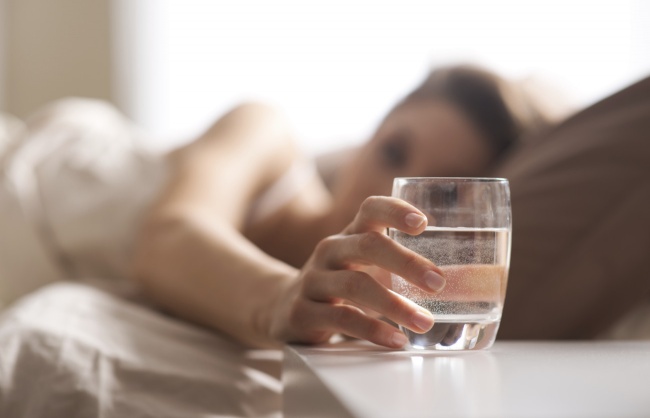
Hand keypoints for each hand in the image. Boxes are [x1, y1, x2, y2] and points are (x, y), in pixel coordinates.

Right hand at [268, 196, 445, 347]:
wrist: (282, 306)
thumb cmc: (340, 285)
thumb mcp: (362, 266)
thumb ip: (402, 266)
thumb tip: (469, 280)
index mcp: (350, 235)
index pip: (371, 209)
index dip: (396, 211)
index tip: (423, 224)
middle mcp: (330, 251)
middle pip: (367, 244)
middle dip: (406, 262)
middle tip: (438, 283)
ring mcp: (313, 280)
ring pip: (355, 285)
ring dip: (395, 305)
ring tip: (424, 321)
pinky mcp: (302, 312)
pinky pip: (341, 318)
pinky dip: (372, 330)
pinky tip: (395, 340)